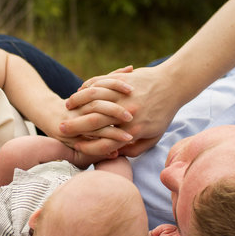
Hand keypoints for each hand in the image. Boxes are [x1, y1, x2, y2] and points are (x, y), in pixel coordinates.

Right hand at [64, 64, 182, 157]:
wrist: (173, 85)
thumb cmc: (164, 113)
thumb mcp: (154, 136)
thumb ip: (135, 149)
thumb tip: (116, 153)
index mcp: (133, 130)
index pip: (103, 142)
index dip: (87, 145)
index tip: (75, 145)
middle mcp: (126, 114)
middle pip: (92, 121)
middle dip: (74, 126)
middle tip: (60, 128)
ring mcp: (124, 95)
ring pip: (93, 100)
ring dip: (77, 103)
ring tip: (66, 107)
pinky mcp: (122, 82)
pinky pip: (100, 84)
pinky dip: (87, 88)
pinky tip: (79, 92)